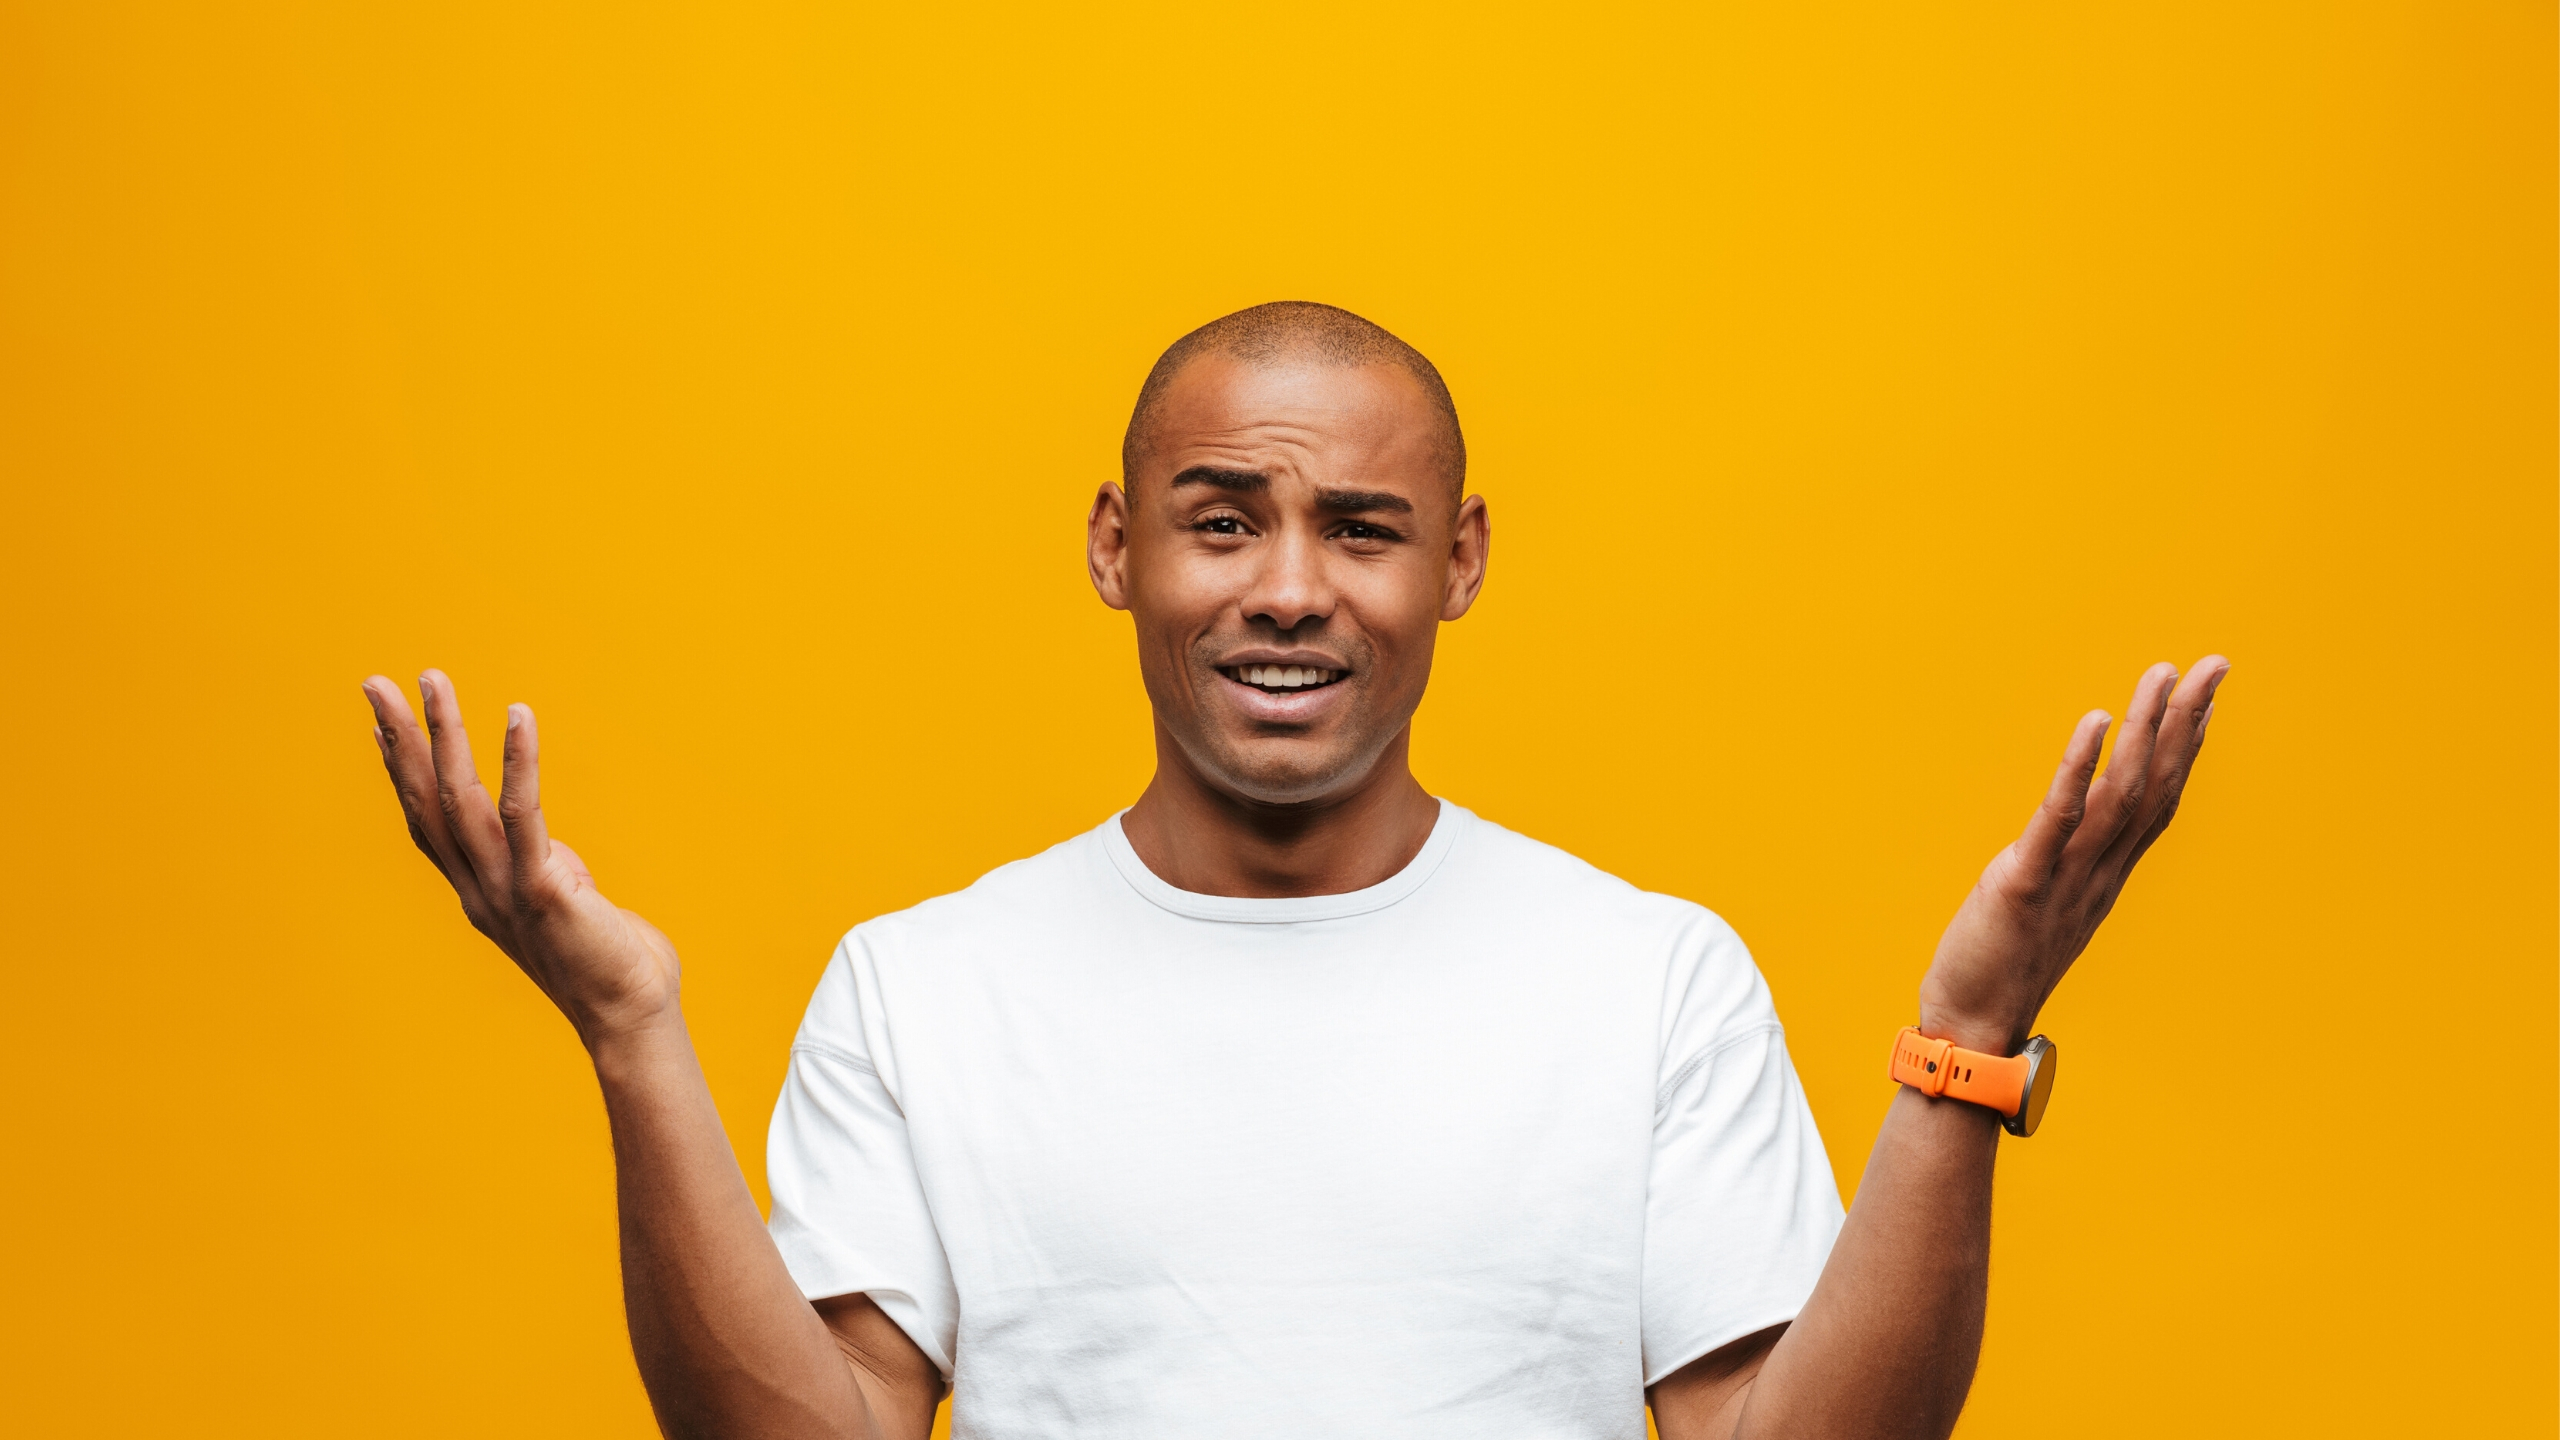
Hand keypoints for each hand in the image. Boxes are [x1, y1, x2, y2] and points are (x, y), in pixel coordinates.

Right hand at [362, 670, 680, 1049]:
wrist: (632, 1018)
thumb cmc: (612, 963)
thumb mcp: (568, 908)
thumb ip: (552, 873)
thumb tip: (555, 852)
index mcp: (480, 893)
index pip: (428, 825)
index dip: (402, 774)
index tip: (383, 725)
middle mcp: (480, 890)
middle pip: (426, 803)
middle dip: (400, 739)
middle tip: (374, 683)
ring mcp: (506, 890)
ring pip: (461, 799)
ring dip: (443, 734)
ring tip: (431, 679)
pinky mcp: (545, 888)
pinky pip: (525, 814)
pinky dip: (519, 761)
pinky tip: (517, 715)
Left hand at [1916, 656, 2229, 1054]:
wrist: (1972, 1031)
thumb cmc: (2001, 966)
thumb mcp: (2048, 907)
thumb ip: (2068, 867)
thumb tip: (2073, 830)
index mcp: (2106, 875)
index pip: (2158, 801)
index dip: (2185, 748)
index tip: (2207, 699)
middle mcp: (2100, 872)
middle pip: (2156, 786)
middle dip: (2186, 722)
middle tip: (2216, 665)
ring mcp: (2067, 876)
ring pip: (2121, 793)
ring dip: (2144, 729)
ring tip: (2163, 675)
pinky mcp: (2024, 882)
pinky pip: (2059, 818)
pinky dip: (2080, 768)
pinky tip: (2095, 722)